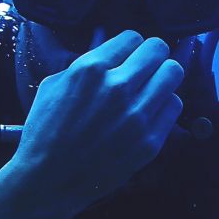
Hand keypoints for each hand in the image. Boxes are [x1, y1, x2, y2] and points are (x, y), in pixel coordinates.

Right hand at [11, 31, 184, 212]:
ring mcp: (137, 116)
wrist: (48, 181)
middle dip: (151, 55)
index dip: (129, 46)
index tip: (126, 56)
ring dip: (162, 77)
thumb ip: (84, 65)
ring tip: (150, 88)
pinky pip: (174, 106)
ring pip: (173, 74)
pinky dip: (164, 105)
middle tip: (144, 68)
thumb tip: (109, 53)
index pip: (132, 37)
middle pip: (159, 49)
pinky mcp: (150, 142)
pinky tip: (149, 112)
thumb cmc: (45, 132)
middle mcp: (118, 88)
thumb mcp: (53, 86)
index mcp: (90, 70)